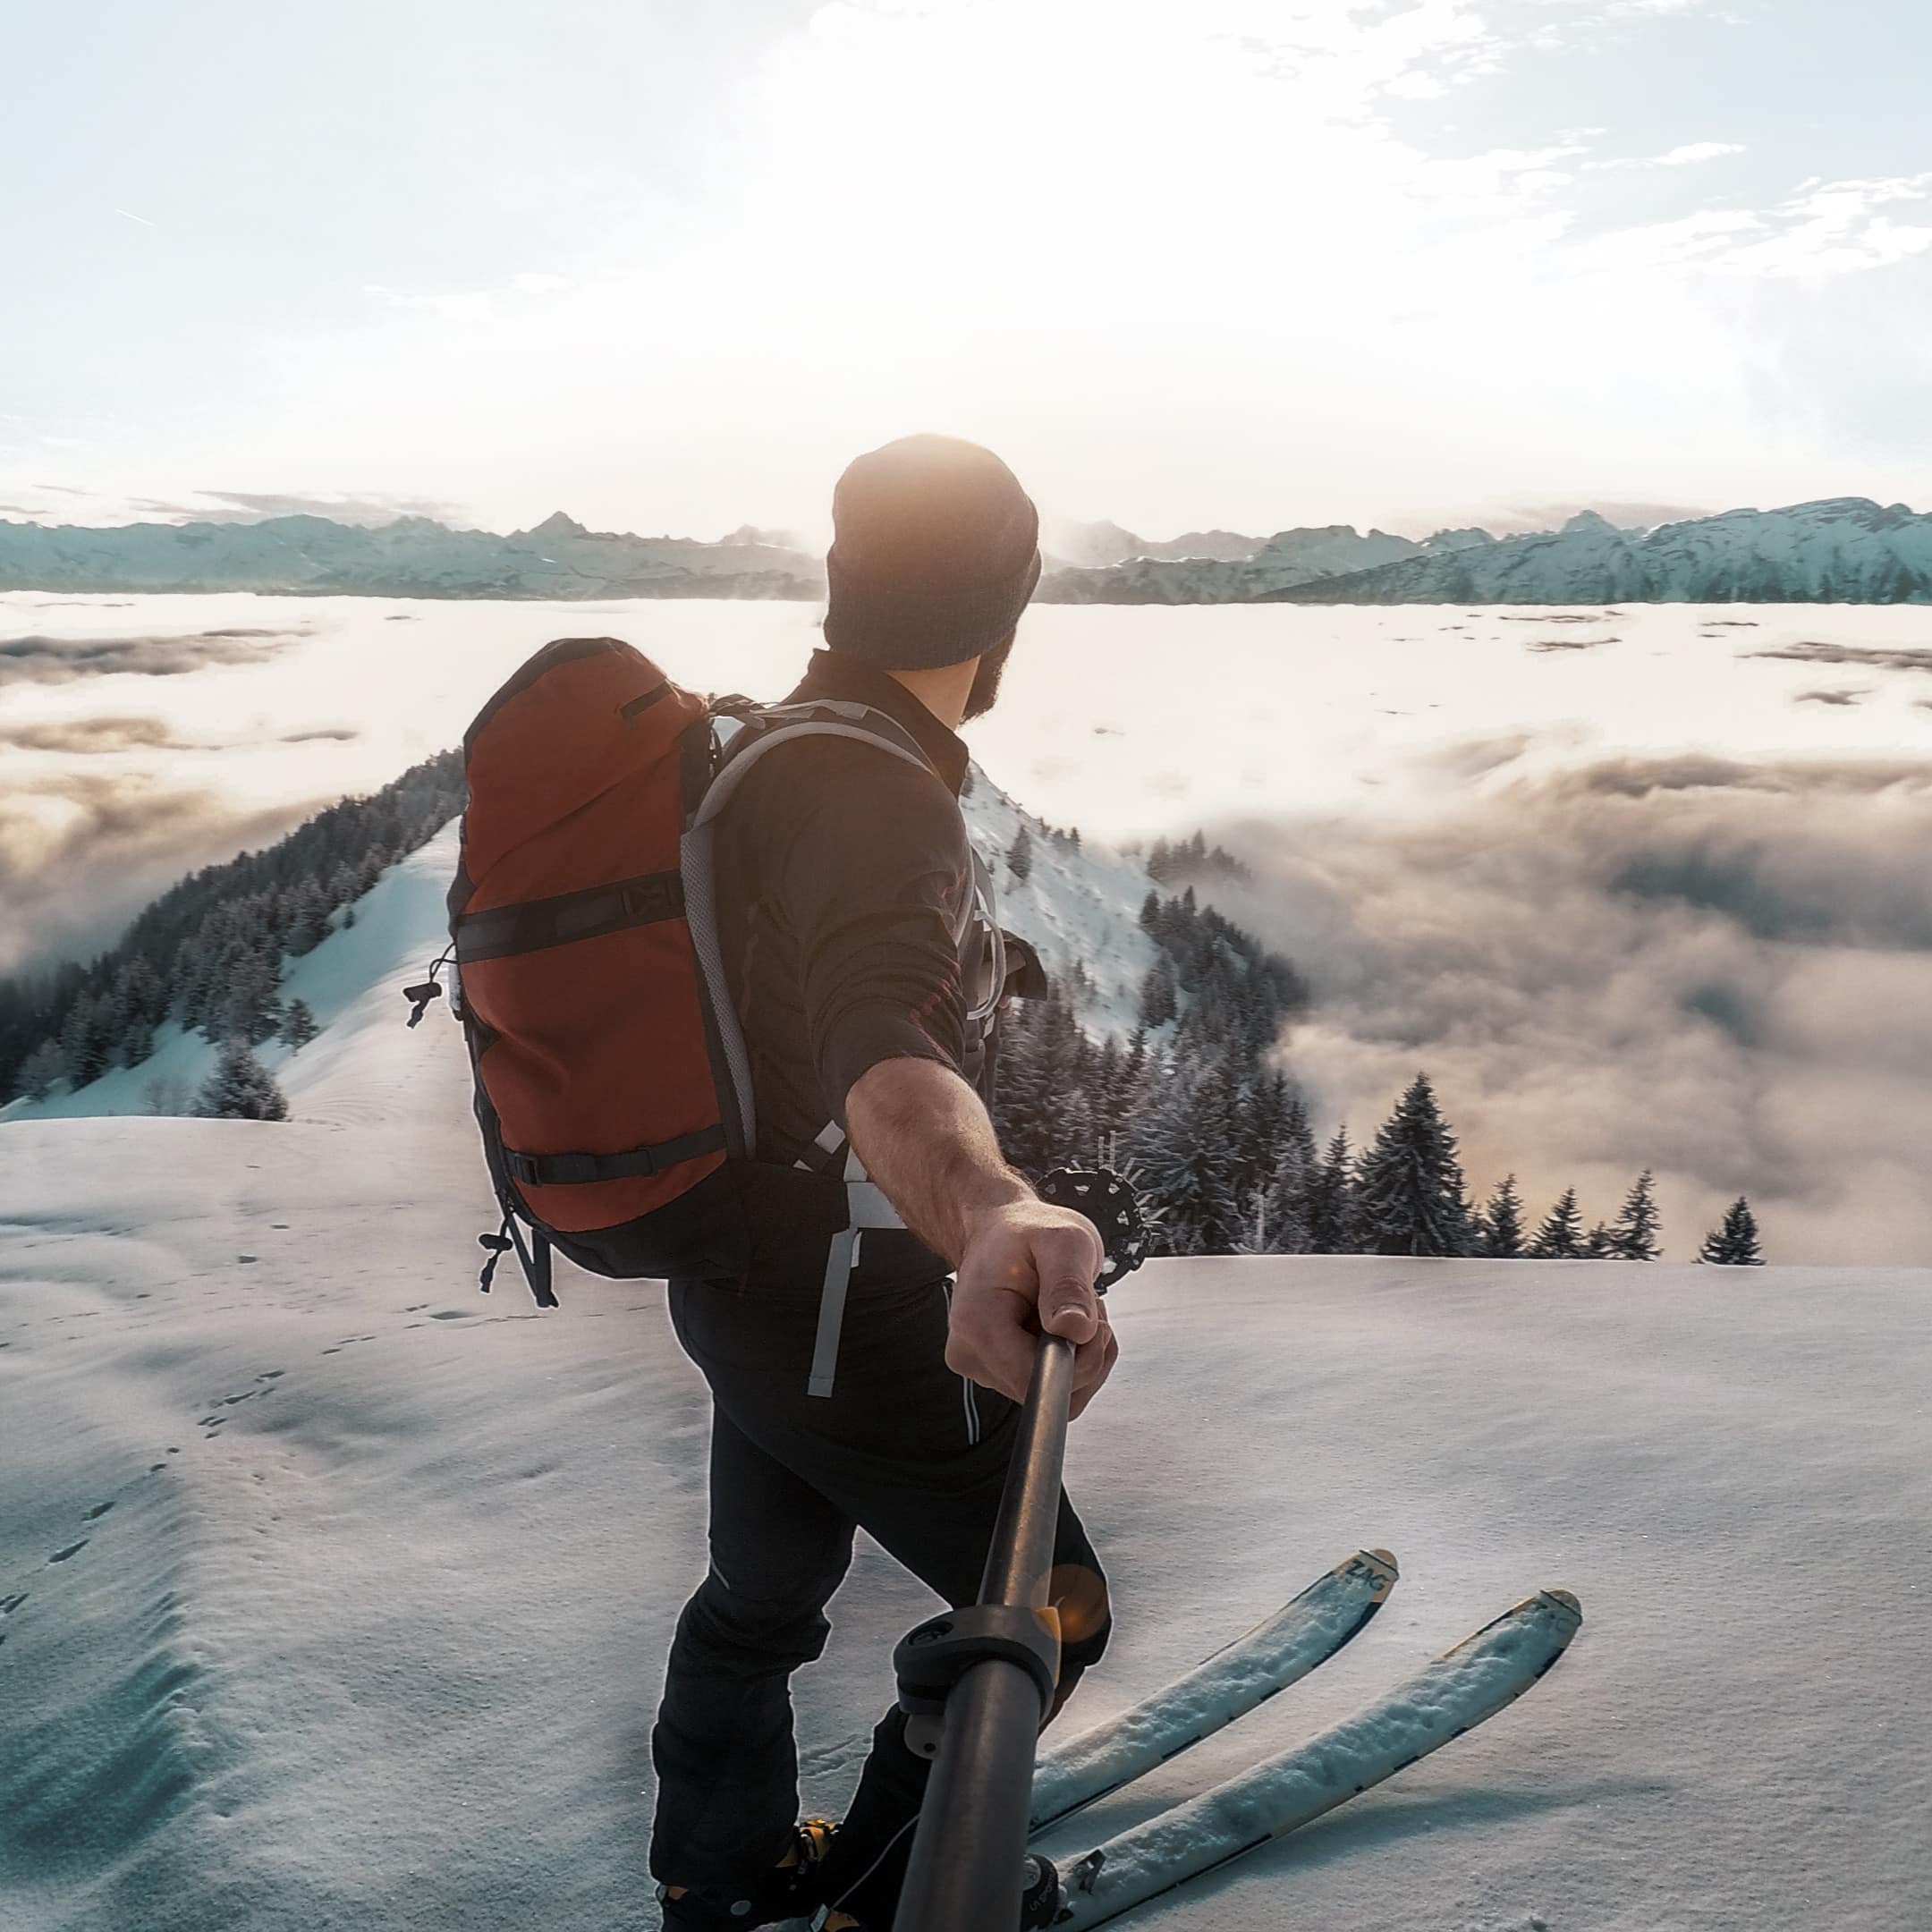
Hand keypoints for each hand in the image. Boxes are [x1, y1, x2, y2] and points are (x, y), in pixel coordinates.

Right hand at [946, 1199, 1120, 1417]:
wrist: (1002, 1231)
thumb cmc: (1026, 1232)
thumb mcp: (1061, 1241)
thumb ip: (1069, 1284)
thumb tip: (1074, 1329)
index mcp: (977, 1321)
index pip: (1033, 1379)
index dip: (1077, 1360)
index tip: (1087, 1323)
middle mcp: (972, 1351)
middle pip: (1046, 1389)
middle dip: (1084, 1352)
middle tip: (1083, 1304)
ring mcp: (984, 1366)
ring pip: (1056, 1393)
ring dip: (1083, 1356)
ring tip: (1072, 1309)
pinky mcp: (1000, 1372)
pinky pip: (1053, 1387)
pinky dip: (1077, 1362)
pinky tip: (1068, 1326)